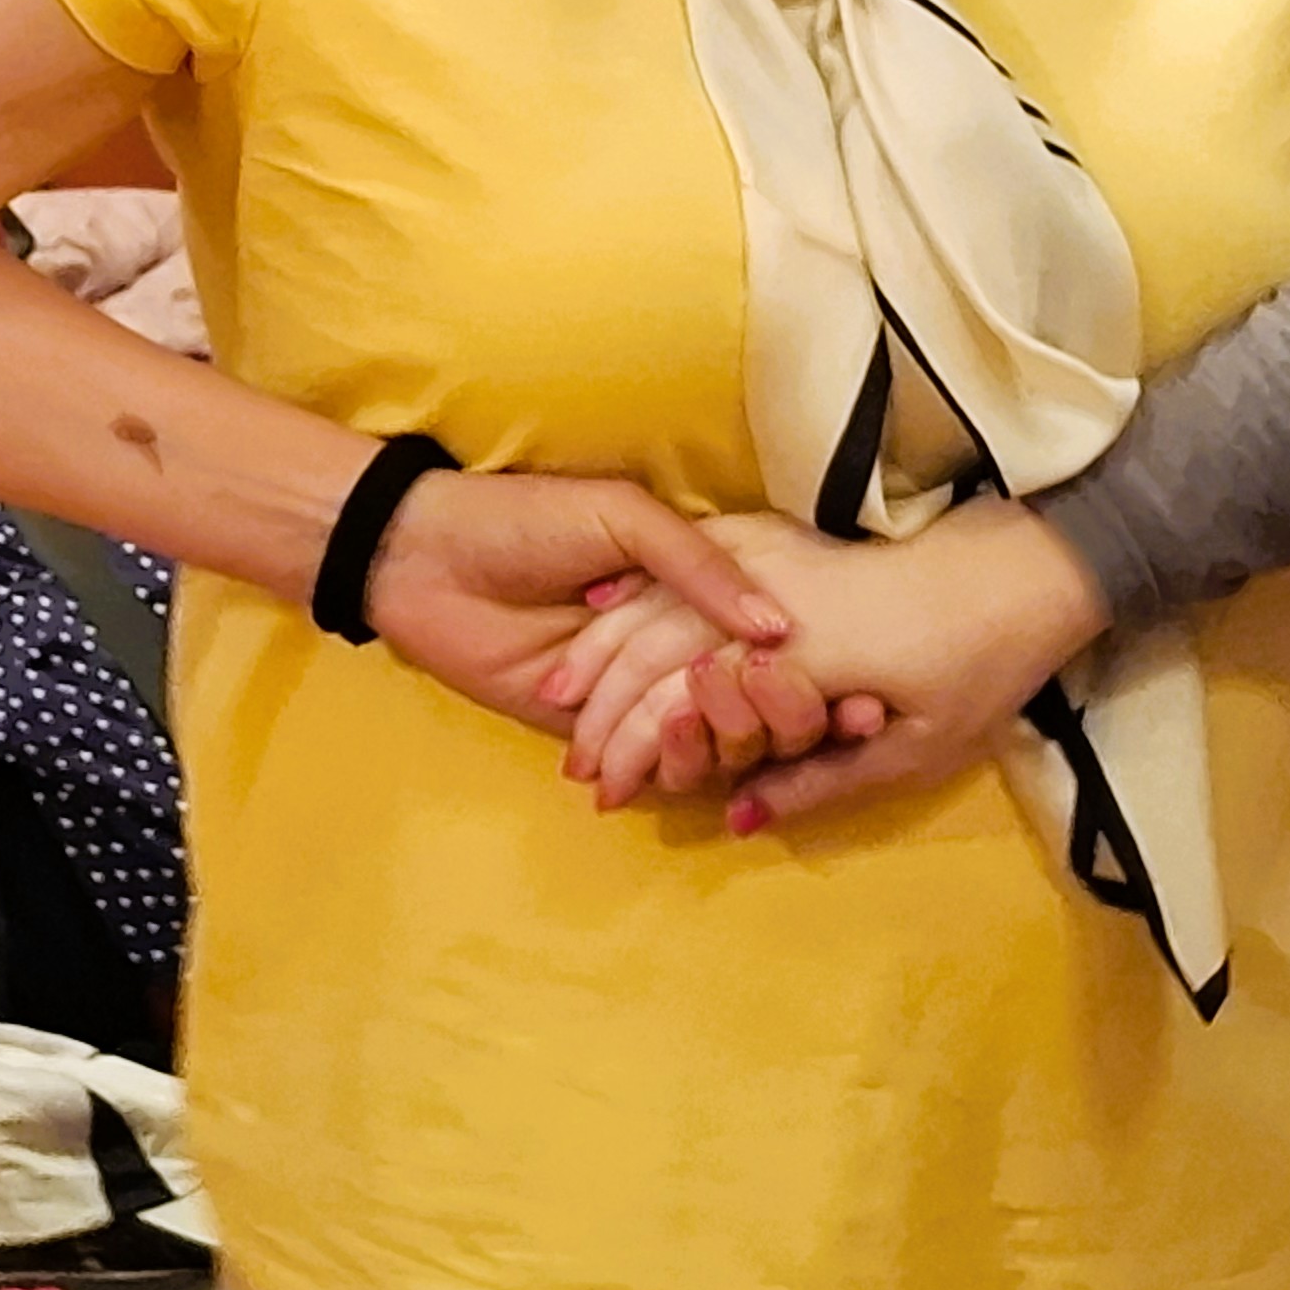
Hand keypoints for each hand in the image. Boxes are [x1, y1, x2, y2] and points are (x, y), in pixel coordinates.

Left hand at [359, 468, 805, 754]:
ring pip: (713, 741)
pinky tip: (668, 762)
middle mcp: (677, 644)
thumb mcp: (622, 518)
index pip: (775, 640)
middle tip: (798, 721)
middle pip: (756, 700)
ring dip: (722, 745)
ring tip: (700, 726)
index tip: (866, 694)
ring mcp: (639, 693)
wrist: (424, 557)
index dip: (813, 668)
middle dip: (780, 717)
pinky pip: (655, 765)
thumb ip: (698, 566)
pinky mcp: (596, 733)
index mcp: (694, 586)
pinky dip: (672, 770)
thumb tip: (778, 626)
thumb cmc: (524, 520)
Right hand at [597, 503, 1117, 835]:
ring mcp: (766, 559)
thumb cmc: (978, 668)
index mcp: (797, 656)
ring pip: (654, 602)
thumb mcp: (914, 749)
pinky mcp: (774, 535)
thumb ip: (818, 782)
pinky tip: (602, 604)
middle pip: (653, 654)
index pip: (687, 703)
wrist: (1021, 569)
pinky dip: (635, 587)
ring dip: (600, 652)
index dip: (638, 751)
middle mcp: (765, 603)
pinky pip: (681, 558)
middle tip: (573, 763)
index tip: (606, 792)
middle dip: (601, 712)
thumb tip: (738, 820)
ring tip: (560, 693)